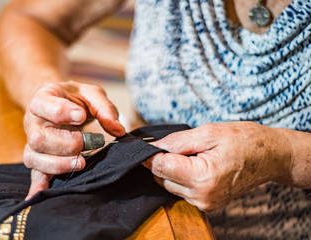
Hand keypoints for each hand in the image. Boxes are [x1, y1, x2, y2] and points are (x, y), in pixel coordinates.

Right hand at [23, 80, 124, 199]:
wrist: (60, 101)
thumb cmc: (76, 98)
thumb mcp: (91, 94)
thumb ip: (104, 108)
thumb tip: (118, 130)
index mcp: (44, 97)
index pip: (42, 104)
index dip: (61, 112)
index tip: (81, 116)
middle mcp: (33, 120)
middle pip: (38, 138)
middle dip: (65, 144)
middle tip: (85, 142)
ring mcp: (33, 140)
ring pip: (34, 157)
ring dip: (58, 164)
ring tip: (81, 163)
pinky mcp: (39, 157)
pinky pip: (34, 172)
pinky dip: (38, 185)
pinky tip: (41, 195)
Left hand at [143, 122, 290, 210]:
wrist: (271, 156)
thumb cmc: (244, 140)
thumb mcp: (208, 132)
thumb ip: (176, 141)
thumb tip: (152, 147)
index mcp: (202, 178)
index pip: (159, 167)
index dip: (148, 154)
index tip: (143, 144)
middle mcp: (201, 196)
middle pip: (161, 177)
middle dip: (161, 160)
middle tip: (174, 144)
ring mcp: (204, 203)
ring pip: (168, 185)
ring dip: (171, 169)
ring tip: (189, 153)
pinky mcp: (206, 204)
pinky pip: (180, 190)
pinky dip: (180, 176)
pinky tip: (193, 164)